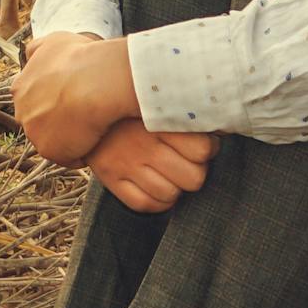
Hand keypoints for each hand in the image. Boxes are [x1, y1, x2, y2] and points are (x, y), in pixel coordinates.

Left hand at [13, 32, 138, 168]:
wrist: (96, 82)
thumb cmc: (81, 58)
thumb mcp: (55, 41)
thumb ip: (39, 48)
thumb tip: (30, 55)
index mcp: (20, 88)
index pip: (35, 100)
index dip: (57, 100)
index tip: (77, 97)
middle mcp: (21, 111)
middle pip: (41, 122)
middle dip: (60, 120)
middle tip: (87, 113)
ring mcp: (33, 133)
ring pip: (54, 140)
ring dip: (71, 138)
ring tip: (95, 129)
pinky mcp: (49, 151)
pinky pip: (67, 157)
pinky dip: (81, 153)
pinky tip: (97, 142)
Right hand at [88, 118, 216, 212]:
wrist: (83, 109)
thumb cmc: (131, 108)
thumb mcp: (156, 102)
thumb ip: (185, 112)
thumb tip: (224, 124)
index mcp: (157, 120)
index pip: (204, 149)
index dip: (209, 149)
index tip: (203, 143)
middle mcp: (142, 144)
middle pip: (194, 178)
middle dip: (196, 171)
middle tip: (187, 161)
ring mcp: (125, 164)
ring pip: (172, 194)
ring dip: (177, 187)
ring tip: (172, 174)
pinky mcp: (111, 179)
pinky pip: (146, 205)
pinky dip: (159, 202)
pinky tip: (160, 188)